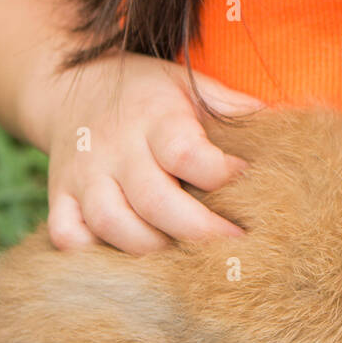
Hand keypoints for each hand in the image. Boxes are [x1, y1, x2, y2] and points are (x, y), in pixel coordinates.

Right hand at [43, 53, 265, 254]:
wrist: (72, 85)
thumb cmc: (149, 94)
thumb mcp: (188, 84)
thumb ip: (231, 106)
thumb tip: (282, 126)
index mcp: (154, 116)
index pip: (186, 154)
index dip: (221, 175)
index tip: (249, 185)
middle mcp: (115, 147)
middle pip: (154, 200)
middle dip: (199, 230)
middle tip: (235, 246)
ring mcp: (82, 175)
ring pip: (112, 224)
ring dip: (153, 249)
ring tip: (189, 258)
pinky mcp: (59, 197)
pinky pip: (68, 236)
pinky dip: (94, 254)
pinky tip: (130, 259)